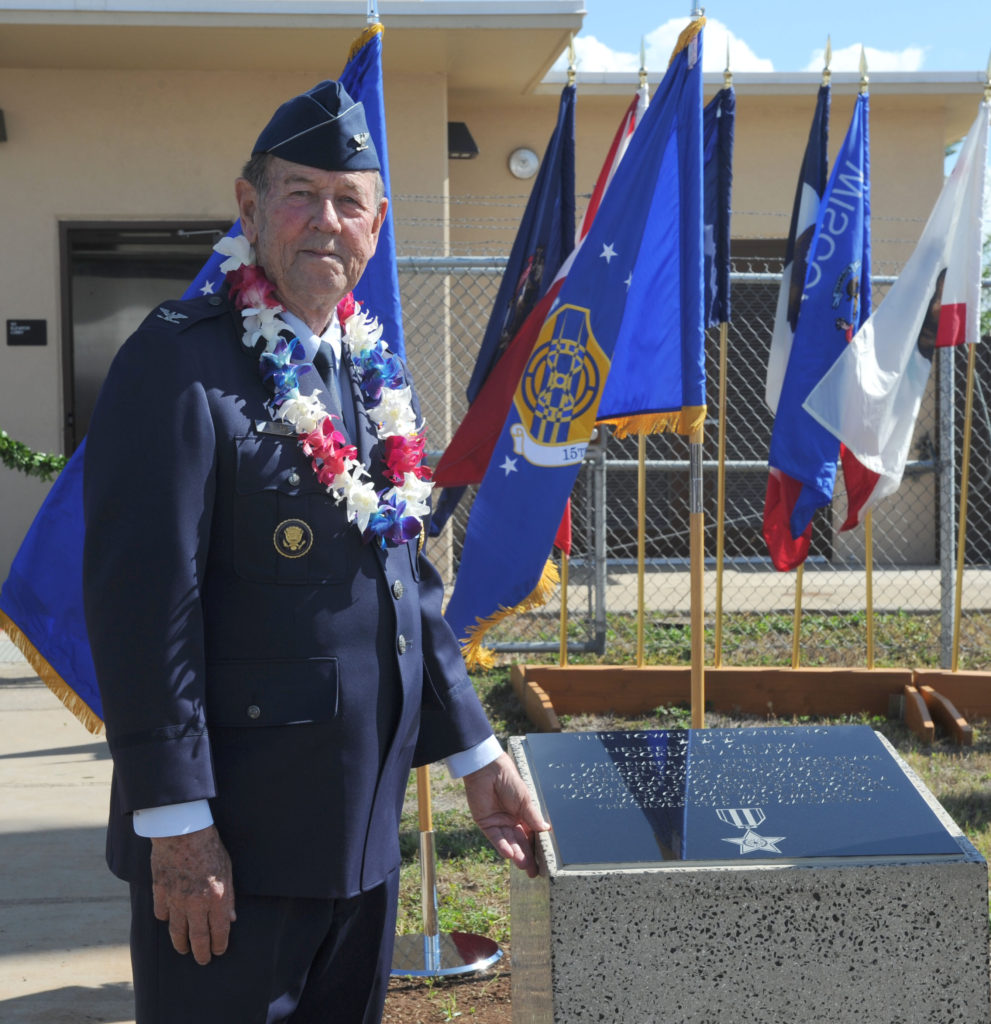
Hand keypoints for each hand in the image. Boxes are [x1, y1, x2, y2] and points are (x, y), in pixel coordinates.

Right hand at [150, 825, 235, 964]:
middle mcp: (195, 903)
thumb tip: (231, 918)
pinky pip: (162, 914)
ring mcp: (176, 900)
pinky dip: (167, 920)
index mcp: (216, 897)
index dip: (219, 945)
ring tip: (184, 949)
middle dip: (201, 953)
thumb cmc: (209, 846)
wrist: (182, 831)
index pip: (219, 931)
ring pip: (177, 932)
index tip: (219, 951)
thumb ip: (228, 896)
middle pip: (197, 938)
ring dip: (181, 944)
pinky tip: (170, 921)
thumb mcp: (227, 869)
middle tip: (202, 960)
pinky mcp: (160, 892)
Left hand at [462, 751, 549, 877]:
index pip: (531, 836)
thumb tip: (546, 830)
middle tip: (532, 872)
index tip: (544, 863)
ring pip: (509, 842)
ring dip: (515, 854)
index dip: (536, 849)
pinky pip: (495, 838)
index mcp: (523, 815)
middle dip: (526, 857)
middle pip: (520, 842)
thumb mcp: (525, 800)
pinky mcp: (485, 824)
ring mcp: (498, 823)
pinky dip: (502, 846)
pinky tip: (509, 853)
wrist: (488, 770)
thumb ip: (533, 817)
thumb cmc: (509, 780)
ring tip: (523, 865)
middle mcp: (511, 821)